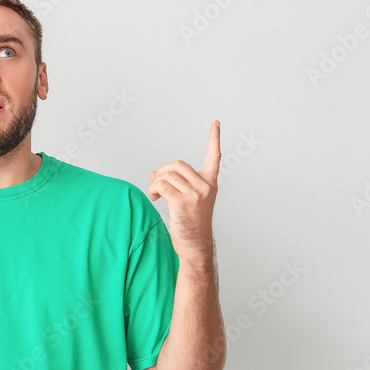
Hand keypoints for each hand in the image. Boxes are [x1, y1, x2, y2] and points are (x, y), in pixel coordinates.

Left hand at [147, 121, 220, 263]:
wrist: (195, 246)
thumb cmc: (191, 224)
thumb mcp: (187, 199)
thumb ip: (175, 183)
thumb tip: (154, 172)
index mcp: (210, 184)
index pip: (214, 157)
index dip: (214, 139)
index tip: (216, 123)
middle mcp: (205, 187)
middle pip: (178, 164)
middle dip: (163, 171)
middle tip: (157, 183)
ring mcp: (195, 195)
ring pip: (167, 175)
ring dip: (156, 183)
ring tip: (155, 194)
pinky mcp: (182, 203)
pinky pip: (162, 186)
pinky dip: (154, 190)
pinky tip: (155, 198)